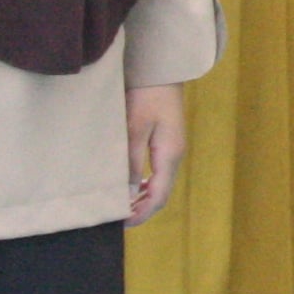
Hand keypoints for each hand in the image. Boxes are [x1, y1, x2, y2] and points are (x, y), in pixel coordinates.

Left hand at [125, 85, 186, 225]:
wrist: (160, 71)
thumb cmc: (146, 96)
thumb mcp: (134, 129)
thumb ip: (130, 161)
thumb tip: (126, 192)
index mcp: (169, 154)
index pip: (158, 195)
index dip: (141, 213)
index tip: (120, 223)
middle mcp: (175, 155)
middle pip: (162, 193)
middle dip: (142, 209)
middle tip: (118, 219)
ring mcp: (173, 148)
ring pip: (161, 183)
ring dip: (143, 197)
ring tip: (122, 205)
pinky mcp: (167, 141)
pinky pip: (158, 172)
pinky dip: (145, 184)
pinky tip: (132, 184)